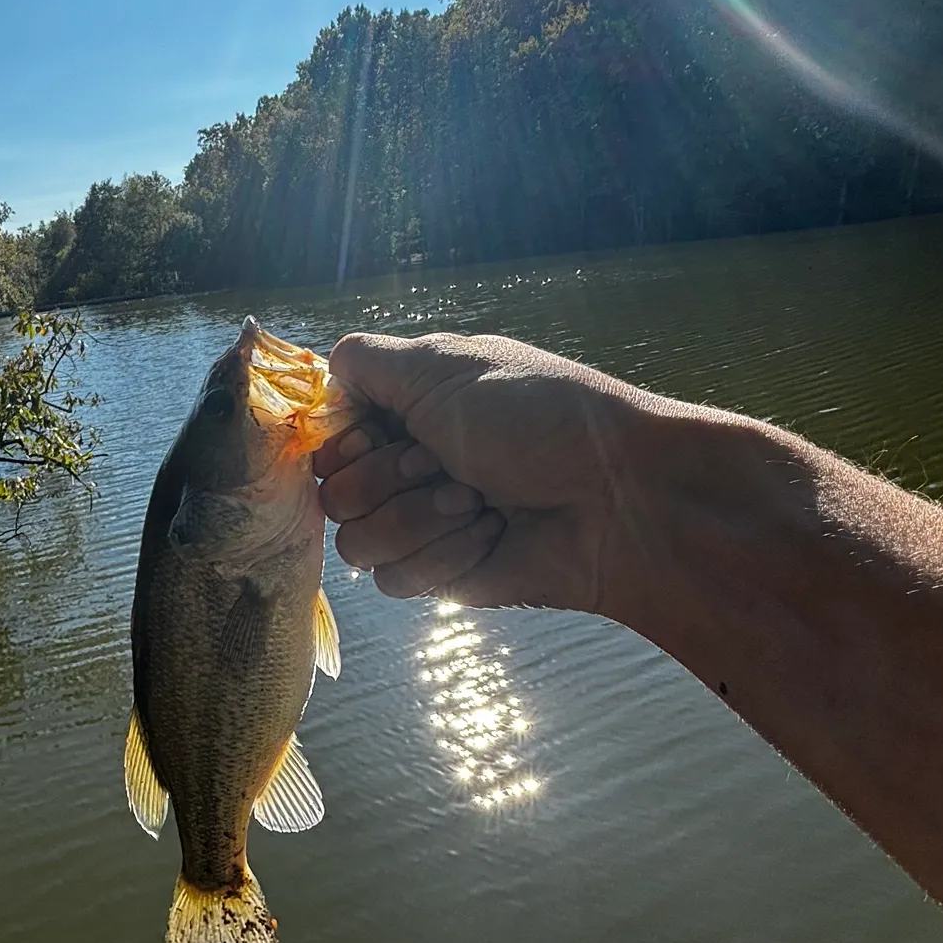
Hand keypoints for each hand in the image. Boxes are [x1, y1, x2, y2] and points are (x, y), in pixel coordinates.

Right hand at [315, 332, 641, 607]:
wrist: (616, 495)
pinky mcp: (444, 576)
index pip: (325, 439)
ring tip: (478, 500)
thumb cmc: (537, 416)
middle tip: (445, 461)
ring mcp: (423, 524)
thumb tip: (325, 370)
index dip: (343, 442)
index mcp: (407, 410)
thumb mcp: (443, 364)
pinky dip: (443, 555)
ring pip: (356, 543)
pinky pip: (395, 581)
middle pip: (332, 494)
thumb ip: (365, 361)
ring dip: (418, 517)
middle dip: (388, 478)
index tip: (385, 431)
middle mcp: (408, 466)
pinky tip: (491, 535)